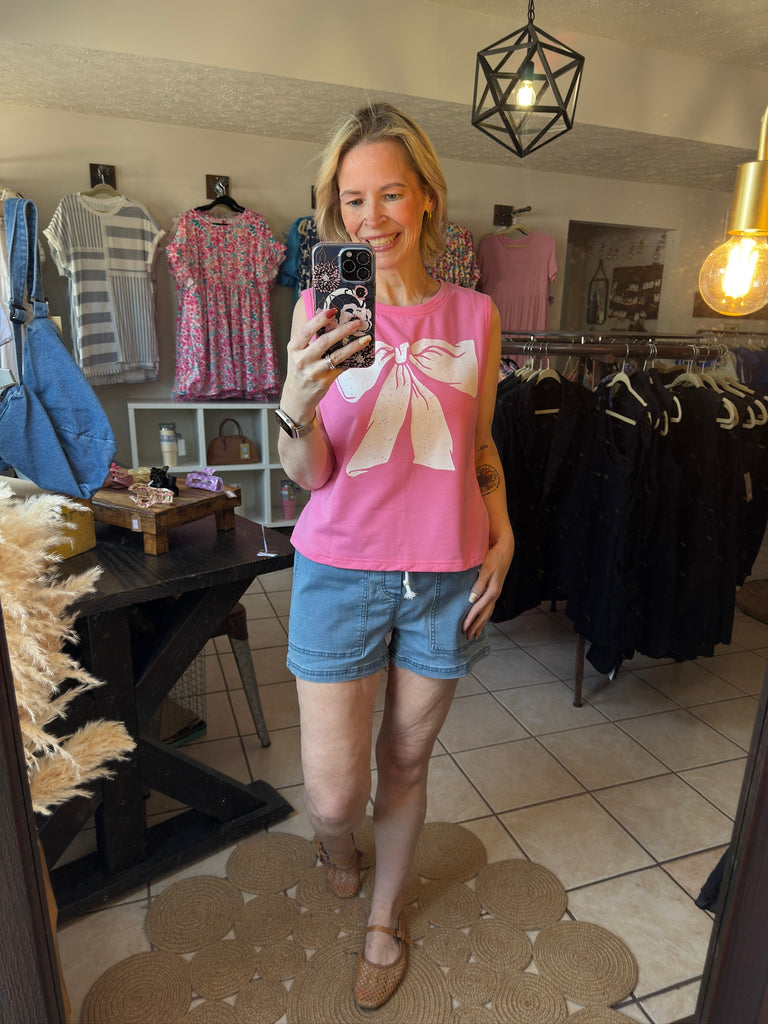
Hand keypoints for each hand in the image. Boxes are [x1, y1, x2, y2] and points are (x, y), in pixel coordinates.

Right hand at [280, 308, 371, 422]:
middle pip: (324, 341)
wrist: (297, 396)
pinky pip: (341, 367)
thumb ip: (309, 339)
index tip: (333, 311)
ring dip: (353, 346)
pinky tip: (360, 352)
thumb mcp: (298, 353)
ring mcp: (313, 372)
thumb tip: (331, 319)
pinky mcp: (324, 382)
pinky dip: (351, 359)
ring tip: (365, 338)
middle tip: (356, 322)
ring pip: (337, 355)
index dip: (319, 319)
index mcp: (294, 348)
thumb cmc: (301, 369)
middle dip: (343, 330)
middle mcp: (302, 360)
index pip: (306, 330)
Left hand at [462, 533, 514, 640]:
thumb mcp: (486, 569)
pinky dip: (484, 616)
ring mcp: (495, 593)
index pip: (479, 609)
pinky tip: (480, 620)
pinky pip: (489, 608)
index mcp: (492, 591)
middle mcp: (494, 594)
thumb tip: (472, 600)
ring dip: (480, 624)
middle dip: (476, 627)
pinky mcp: (494, 590)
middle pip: (484, 615)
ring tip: (474, 635)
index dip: (470, 619)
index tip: (463, 628)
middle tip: (468, 638)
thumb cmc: (493, 557)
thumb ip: (479, 584)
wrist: (505, 549)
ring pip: (488, 613)